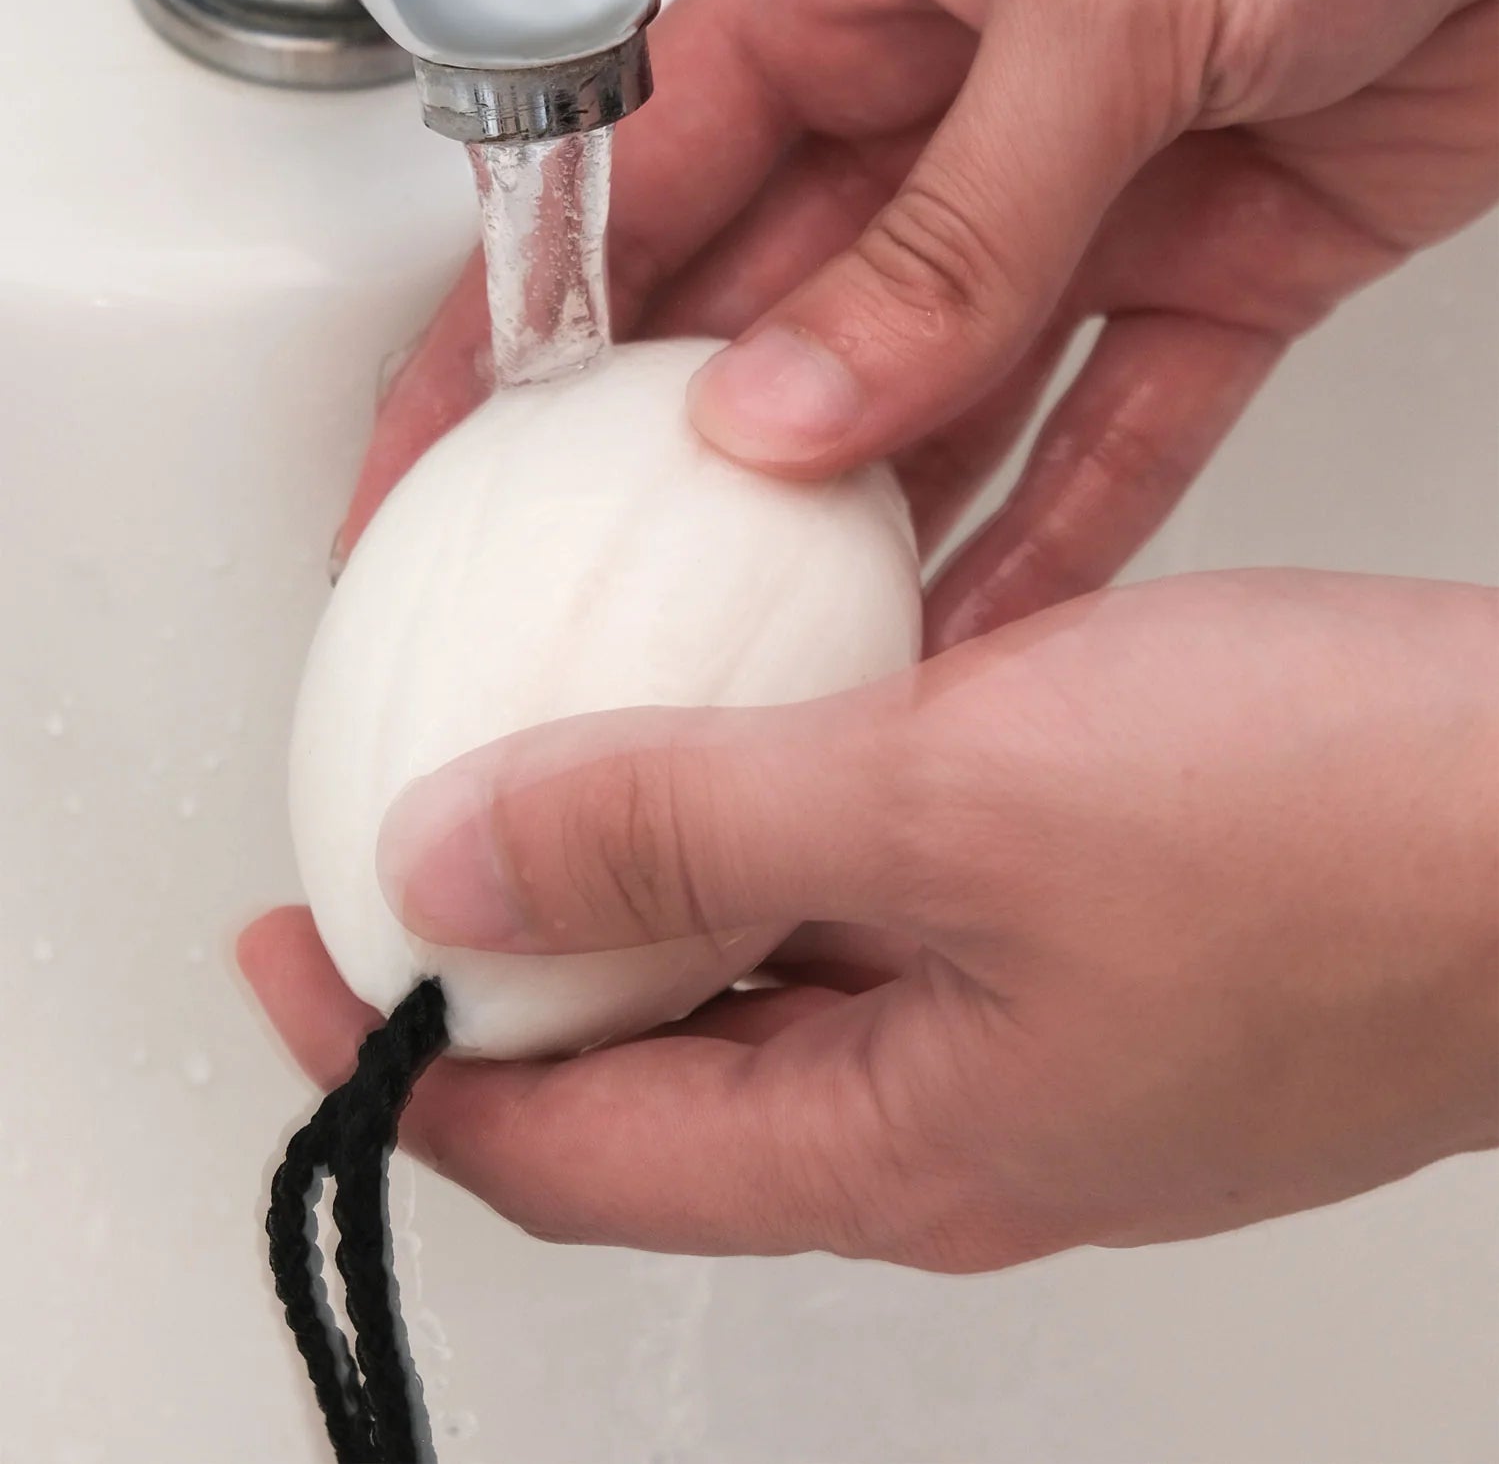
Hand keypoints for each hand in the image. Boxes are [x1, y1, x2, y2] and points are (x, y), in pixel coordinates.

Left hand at [240, 572, 1498, 1267]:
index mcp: (894, 1149)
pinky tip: (774, 739)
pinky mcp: (1086, 964)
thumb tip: (448, 866)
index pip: (557, 1153)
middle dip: (503, 980)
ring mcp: (1025, 1050)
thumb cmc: (1339, 831)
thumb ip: (681, 828)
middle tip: (410, 848)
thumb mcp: (950, 794)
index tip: (289, 949)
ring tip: (563, 774)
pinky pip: (871, 922)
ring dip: (646, 896)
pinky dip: (784, 840)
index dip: (392, 1059)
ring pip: (761, 992)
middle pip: (648, 1085)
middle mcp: (950, 1129)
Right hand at [336, 0, 1498, 640]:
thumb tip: (786, 410)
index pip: (627, 195)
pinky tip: (985, 642)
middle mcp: (949, 107)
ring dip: (867, 544)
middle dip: (680, 482)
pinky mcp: (1220, 263)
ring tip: (779, 673)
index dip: (509, 345)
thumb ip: (948, 230)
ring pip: (936, 412)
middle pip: (768, 333)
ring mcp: (1080, 197)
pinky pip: (1113, 433)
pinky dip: (1059, 539)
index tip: (430, 474)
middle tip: (607, 618)